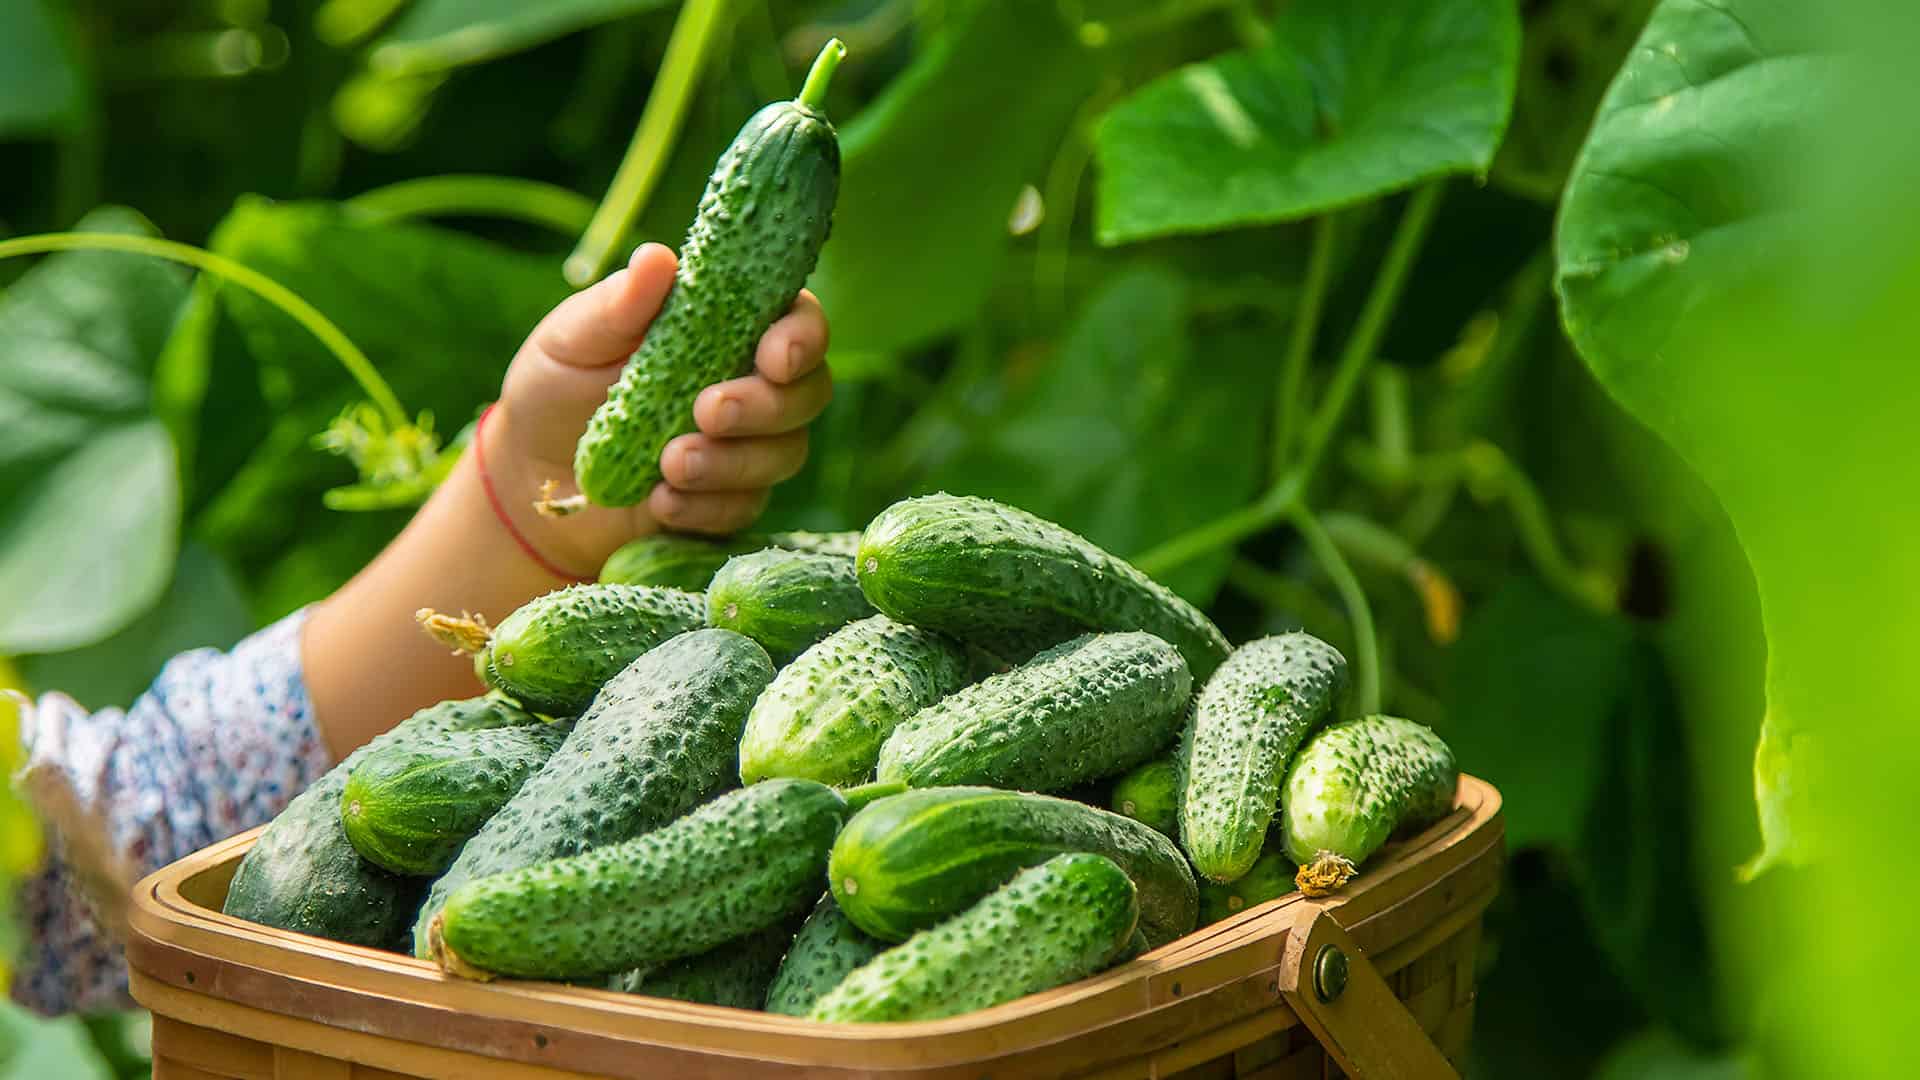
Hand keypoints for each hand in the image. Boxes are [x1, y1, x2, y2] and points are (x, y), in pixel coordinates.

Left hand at [488, 242, 831, 575]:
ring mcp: (747, 446)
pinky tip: (661, 501)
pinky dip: (707, 508)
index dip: (803, 336)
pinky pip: (745, 508)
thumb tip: (658, 258)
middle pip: (809, 392)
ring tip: (670, 466)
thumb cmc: (558, 387)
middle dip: (767, 406)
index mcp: (727, 327)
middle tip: (706, 412)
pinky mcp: (729, 501)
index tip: (773, 357)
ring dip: (733, 462)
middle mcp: (752, 383)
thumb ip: (616, 305)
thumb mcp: (572, 339)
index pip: (798, 320)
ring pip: (786, 454)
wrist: (530, 475)